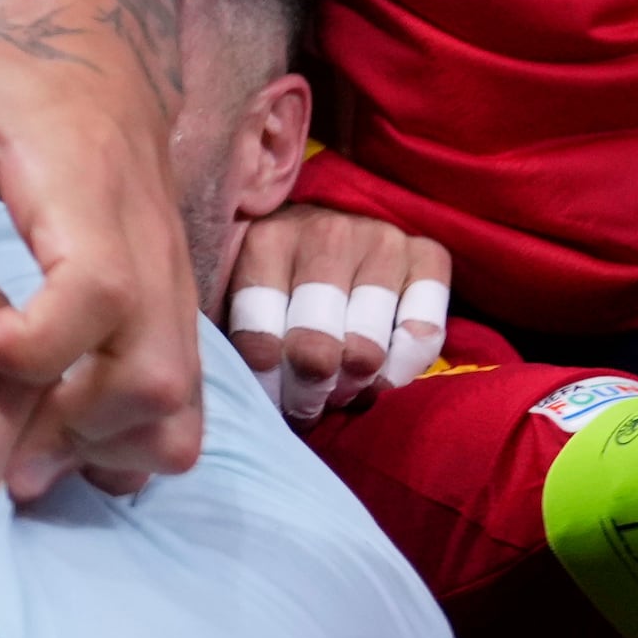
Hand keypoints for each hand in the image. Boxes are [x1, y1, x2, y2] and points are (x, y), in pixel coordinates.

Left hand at [0, 21, 203, 490]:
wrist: (94, 51)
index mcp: (80, 178)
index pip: (99, 287)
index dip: (39, 346)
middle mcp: (144, 235)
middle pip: (151, 370)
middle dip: (71, 430)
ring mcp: (170, 276)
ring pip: (177, 399)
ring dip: (105, 446)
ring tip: (26, 451)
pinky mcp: (173, 303)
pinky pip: (185, 400)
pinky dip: (134, 440)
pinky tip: (66, 435)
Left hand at [218, 204, 453, 419]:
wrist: (337, 232)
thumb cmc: (278, 279)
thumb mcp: (235, 291)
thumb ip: (221, 331)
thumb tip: (210, 392)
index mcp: (265, 241)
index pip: (261, 343)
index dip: (267, 390)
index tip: (271, 402)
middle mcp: (325, 232)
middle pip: (316, 352)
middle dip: (309, 394)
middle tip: (307, 404)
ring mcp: (380, 240)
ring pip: (368, 351)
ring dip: (354, 386)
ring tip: (341, 390)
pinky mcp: (428, 252)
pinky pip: (424, 333)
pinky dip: (405, 367)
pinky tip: (384, 373)